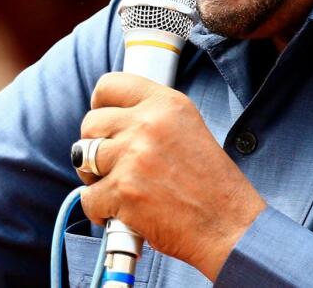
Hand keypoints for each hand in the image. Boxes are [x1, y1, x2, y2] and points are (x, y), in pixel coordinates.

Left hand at [77, 72, 265, 279]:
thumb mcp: (188, 130)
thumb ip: (151, 118)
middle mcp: (148, 123)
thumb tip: (108, 120)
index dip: (99, 104)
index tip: (102, 121)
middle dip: (94, 146)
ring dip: (93, 177)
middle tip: (111, 166)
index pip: (110, 85)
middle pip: (91, 123)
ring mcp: (134, 156)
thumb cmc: (212, 186)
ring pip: (82, 157)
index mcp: (167, 103)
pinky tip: (120, 214)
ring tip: (115, 189)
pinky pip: (88, 197)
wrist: (230, 228)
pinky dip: (99, 210)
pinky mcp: (124, 190)